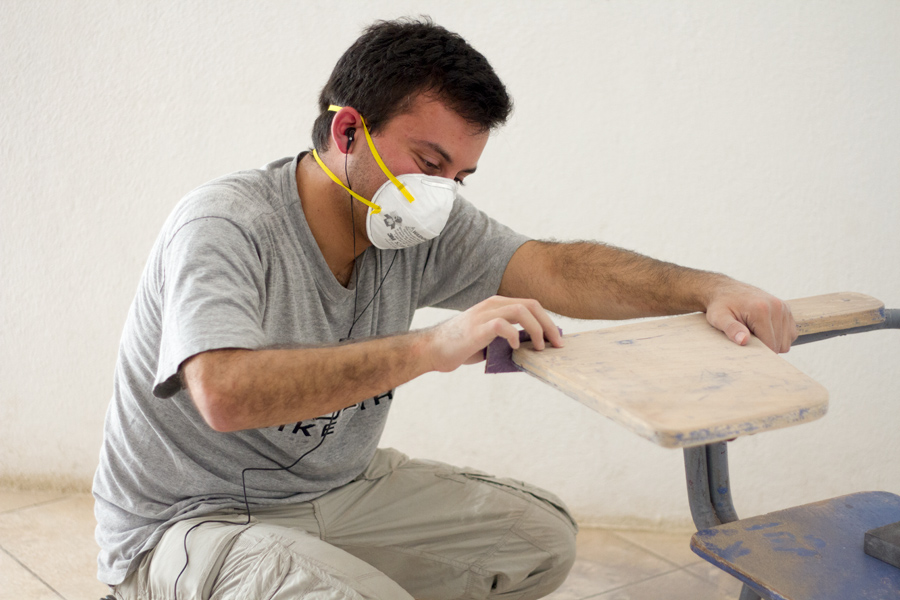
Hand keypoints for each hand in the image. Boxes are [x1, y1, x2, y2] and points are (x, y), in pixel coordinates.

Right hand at [424, 296, 563, 372]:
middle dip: (549, 325)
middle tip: (557, 344)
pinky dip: (514, 336)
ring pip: (521, 310)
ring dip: (537, 329)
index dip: (548, 321)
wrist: (432, 349)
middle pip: (531, 305)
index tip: (556, 339)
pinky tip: (515, 348)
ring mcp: (484, 314)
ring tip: (539, 347)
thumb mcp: (488, 339)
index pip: (531, 305)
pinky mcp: (477, 327)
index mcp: (496, 305)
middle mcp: (492, 305)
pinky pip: (502, 325)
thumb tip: (530, 349)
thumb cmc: (460, 346)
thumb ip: (507, 338)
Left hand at [705, 281, 797, 352]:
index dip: (758, 352)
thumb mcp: (719, 318)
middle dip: (764, 346)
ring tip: (754, 331)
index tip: (745, 345)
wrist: (725, 290)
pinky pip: (790, 334)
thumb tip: (743, 340)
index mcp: (761, 309)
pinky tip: (763, 329)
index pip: (771, 345)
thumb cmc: (720, 306)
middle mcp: (777, 306)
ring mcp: (784, 307)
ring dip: (772, 341)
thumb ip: (731, 329)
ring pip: (787, 341)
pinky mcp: (786, 309)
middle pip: (780, 345)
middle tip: (748, 336)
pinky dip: (779, 336)